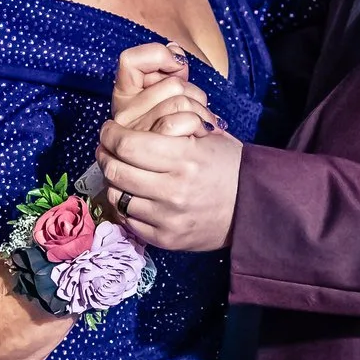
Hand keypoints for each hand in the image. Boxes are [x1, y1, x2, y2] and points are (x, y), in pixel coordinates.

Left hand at [100, 114, 242, 251]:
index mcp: (185, 158)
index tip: (110, 130)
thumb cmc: (230, 166)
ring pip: (118, 197)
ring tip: (120, 172)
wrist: (254, 208)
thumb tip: (136, 120)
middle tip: (106, 149)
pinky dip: (126, 206)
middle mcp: (174, 190)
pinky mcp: (166, 239)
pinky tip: (133, 195)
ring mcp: (168, 218)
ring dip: (114, 182)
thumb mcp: (210, 137)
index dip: (111, 135)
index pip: (128, 145)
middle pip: (117, 171)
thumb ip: (174, 127)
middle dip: (105, 156)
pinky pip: (129, 221)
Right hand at [101, 38, 211, 158]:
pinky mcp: (151, 152)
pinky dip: (202, 124)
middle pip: (170, 84)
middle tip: (199, 110)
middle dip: (194, 93)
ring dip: (202, 111)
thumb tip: (174, 48)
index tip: (177, 64)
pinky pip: (180, 123)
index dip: (156, 56)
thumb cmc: (179, 138)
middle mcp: (124, 115)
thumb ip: (172, 73)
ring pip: (179, 101)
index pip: (131, 60)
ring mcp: (136, 134)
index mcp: (125, 96)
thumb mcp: (171, 101)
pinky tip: (206, 133)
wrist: (188, 178)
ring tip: (205, 126)